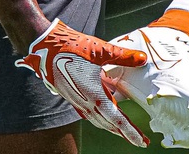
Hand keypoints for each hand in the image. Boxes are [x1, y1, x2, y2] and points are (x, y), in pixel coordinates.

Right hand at [15, 19, 149, 145]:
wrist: (46, 48)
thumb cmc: (72, 47)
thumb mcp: (101, 50)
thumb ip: (123, 56)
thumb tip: (142, 59)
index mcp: (94, 95)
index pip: (116, 120)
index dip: (131, 132)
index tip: (142, 142)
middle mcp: (86, 103)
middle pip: (109, 124)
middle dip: (126, 133)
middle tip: (141, 141)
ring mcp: (78, 101)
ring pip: (99, 121)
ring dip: (113, 128)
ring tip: (126, 132)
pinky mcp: (73, 97)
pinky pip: (90, 114)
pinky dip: (101, 119)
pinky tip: (106, 115)